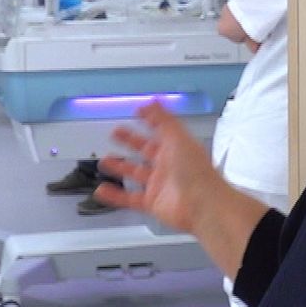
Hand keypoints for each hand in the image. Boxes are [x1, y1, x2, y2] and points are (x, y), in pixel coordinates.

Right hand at [97, 103, 270, 276]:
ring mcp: (160, 184)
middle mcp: (169, 164)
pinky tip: (103, 190)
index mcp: (176, 146)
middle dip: (131, 141)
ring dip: (120, 167)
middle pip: (146, 149)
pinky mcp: (153, 202)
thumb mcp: (178, 137)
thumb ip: (163, 119)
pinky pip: (130, 198)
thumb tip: (153, 102)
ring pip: (136, 173)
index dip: (149, 120)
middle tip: (116, 133)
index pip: (161, 129)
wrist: (202, 205)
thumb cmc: (196, 171)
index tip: (138, 112)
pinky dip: (115, 196)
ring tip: (105, 161)